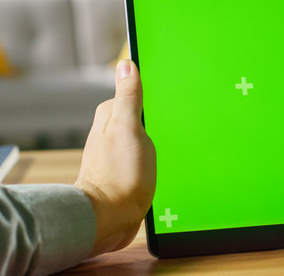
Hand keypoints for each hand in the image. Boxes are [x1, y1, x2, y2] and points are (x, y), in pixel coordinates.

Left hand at [74, 60, 155, 256]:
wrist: (109, 219)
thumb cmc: (119, 175)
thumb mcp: (128, 129)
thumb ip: (128, 97)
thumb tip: (125, 64)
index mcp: (109, 115)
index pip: (134, 92)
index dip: (152, 93)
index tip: (168, 99)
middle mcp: (109, 130)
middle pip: (140, 113)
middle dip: (155, 115)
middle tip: (173, 123)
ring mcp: (116, 150)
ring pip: (142, 133)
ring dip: (156, 135)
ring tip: (171, 141)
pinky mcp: (123, 169)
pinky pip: (142, 153)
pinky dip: (153, 153)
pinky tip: (163, 160)